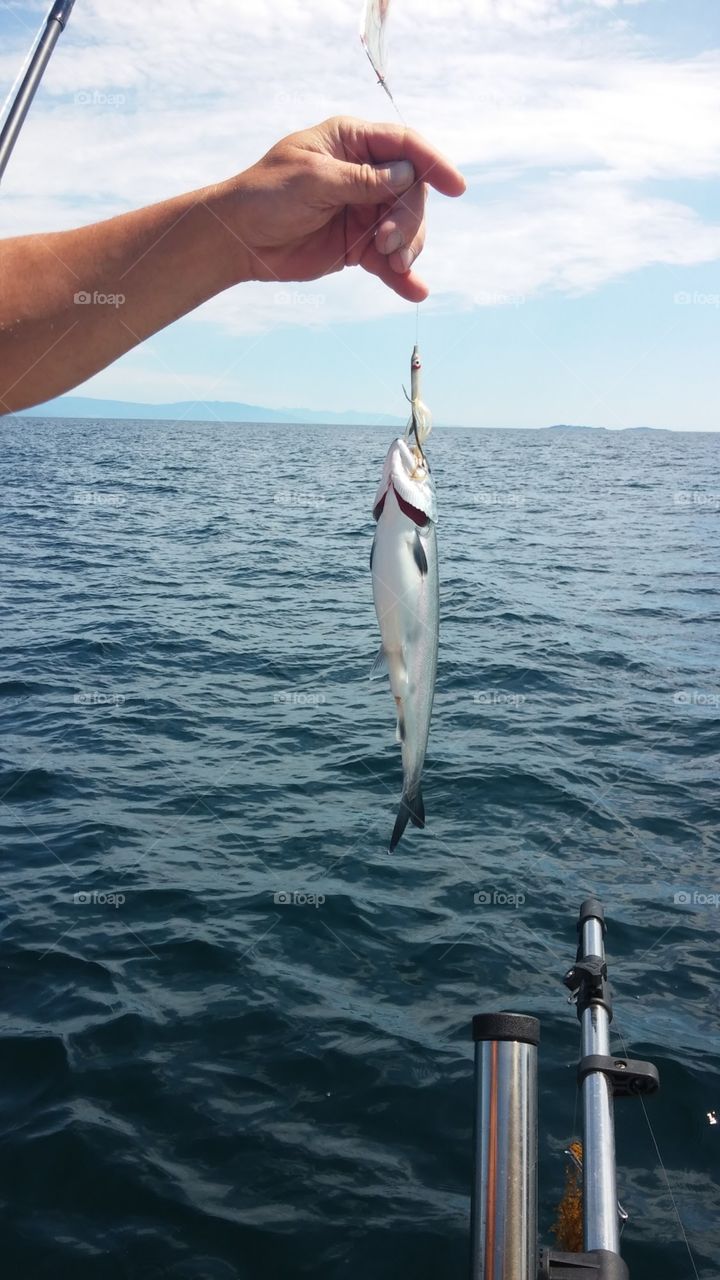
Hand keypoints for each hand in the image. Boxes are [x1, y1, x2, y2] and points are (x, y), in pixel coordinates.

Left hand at [223, 116, 465, 301]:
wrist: (238, 240)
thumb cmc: (265, 196)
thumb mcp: (312, 180)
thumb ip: (361, 180)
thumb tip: (406, 176)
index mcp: (351, 143)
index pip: (404, 146)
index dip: (433, 164)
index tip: (456, 187)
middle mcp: (364, 174)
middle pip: (411, 192)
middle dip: (409, 220)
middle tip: (388, 245)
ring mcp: (363, 211)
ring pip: (407, 228)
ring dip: (408, 248)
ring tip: (392, 266)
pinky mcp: (359, 246)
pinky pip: (390, 260)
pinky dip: (403, 277)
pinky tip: (415, 291)